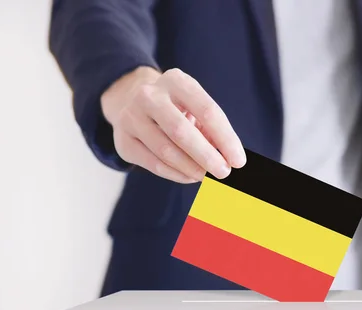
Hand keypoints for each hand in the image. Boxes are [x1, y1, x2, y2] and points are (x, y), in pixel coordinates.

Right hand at [100, 66, 245, 182]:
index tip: (239, 161)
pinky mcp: (123, 140)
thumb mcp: (195, 107)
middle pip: (181, 131)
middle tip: (224, 173)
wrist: (131, 99)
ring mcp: (131, 117)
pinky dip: (176, 174)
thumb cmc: (176, 107)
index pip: (207, 111)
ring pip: (166, 151)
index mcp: (176, 81)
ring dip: (192, 169)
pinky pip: (153, 164)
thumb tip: (228, 160)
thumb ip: (211, 130)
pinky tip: (190, 176)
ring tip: (207, 177)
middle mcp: (149, 95)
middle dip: (207, 156)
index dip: (226, 138)